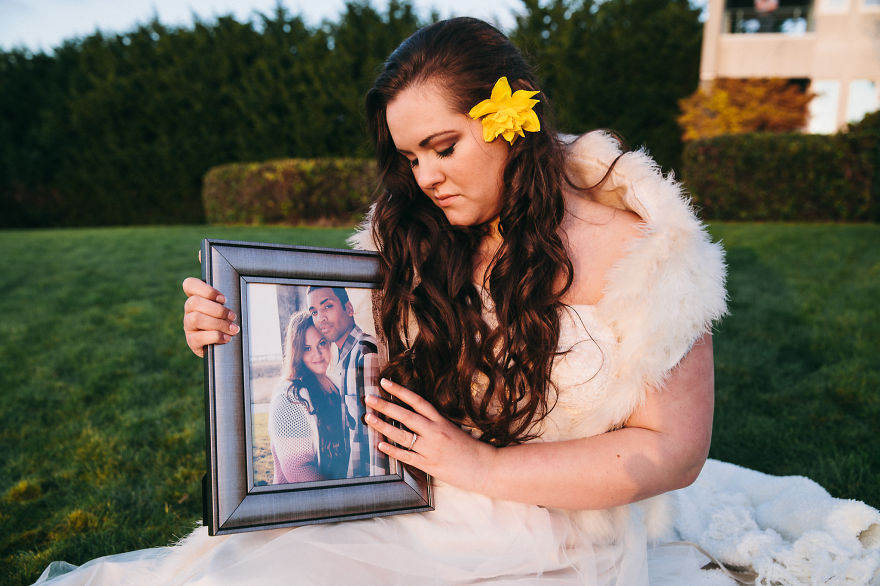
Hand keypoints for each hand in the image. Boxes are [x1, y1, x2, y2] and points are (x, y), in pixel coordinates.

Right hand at [182, 277, 238, 356]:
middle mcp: (189, 310)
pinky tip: (227, 338)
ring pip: (196, 319)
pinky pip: (198, 337)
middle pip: (194, 302)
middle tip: (233, 316)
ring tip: (234, 329)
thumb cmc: (229, 318)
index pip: (189, 284)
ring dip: (218, 323)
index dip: (205, 290)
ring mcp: (188, 326)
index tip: (223, 298)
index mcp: (197, 296)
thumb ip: (222, 280)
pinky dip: (215, 337)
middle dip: (217, 309)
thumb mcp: (229, 301)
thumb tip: (201, 254)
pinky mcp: (192, 341)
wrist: (228, 344)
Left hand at [365, 378, 495, 493]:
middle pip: (405, 415)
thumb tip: (413, 418)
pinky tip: (380, 445)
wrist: (485, 468)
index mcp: (441, 420)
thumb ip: (434, 424)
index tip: (385, 383)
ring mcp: (431, 449)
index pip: (417, 401)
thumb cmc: (469, 449)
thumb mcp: (452, 429)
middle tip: (369, 398)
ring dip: (383, 426)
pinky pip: (406, 456)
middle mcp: (435, 431)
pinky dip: (392, 451)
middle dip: (385, 405)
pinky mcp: (429, 465)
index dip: (400, 391)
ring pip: (402, 435)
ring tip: (369, 418)